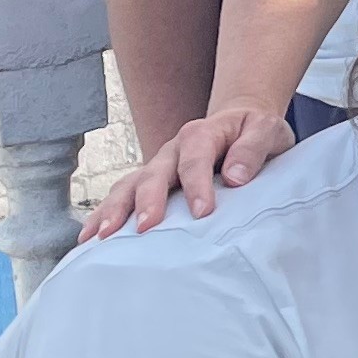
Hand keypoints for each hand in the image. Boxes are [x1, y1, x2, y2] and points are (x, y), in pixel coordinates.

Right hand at [79, 105, 295, 239]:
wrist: (240, 120)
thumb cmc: (255, 130)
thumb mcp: (267, 131)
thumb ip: (253, 150)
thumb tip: (235, 177)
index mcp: (202, 133)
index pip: (196, 159)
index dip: (198, 185)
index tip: (202, 212)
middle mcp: (174, 149)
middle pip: (155, 173)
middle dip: (148, 200)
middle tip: (146, 227)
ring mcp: (158, 165)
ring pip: (130, 185)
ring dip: (115, 209)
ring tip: (103, 236)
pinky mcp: (150, 181)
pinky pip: (123, 195)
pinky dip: (105, 214)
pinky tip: (89, 237)